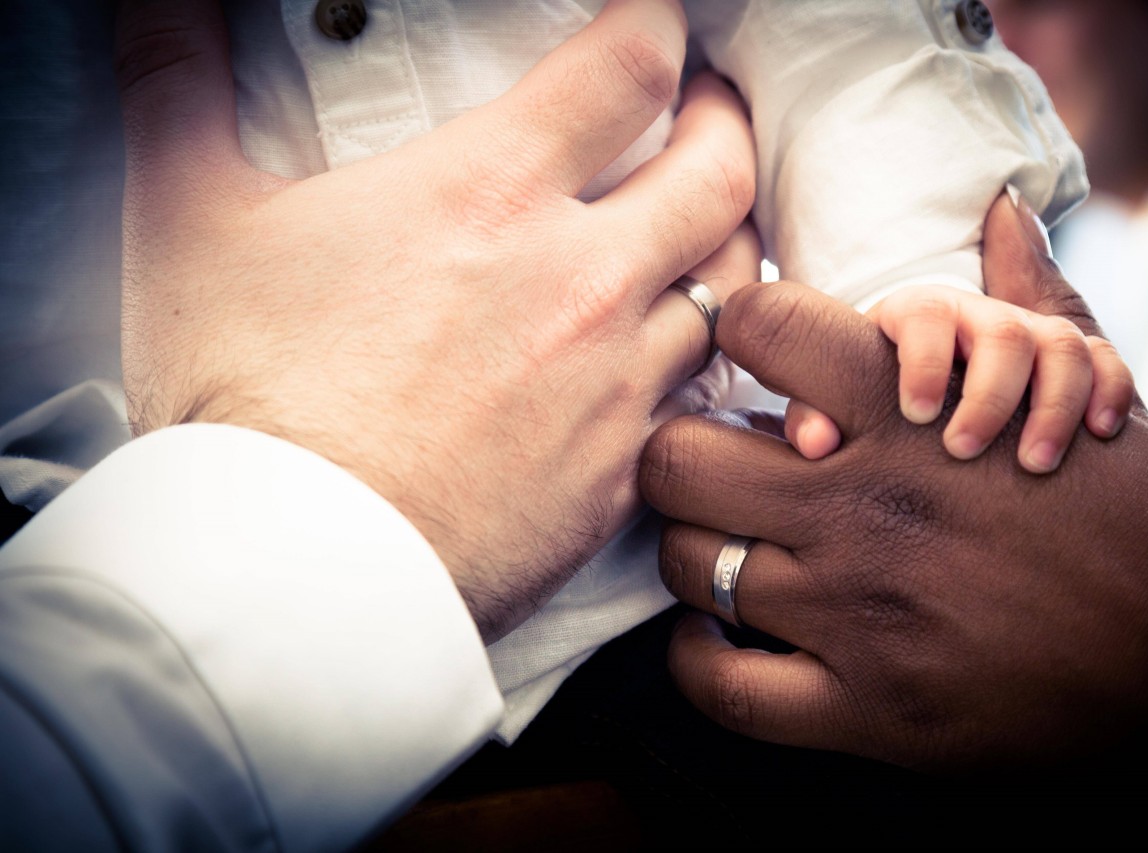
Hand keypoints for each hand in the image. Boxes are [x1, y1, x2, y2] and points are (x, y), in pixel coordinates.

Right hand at [115, 0, 756, 640]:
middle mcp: (579, 279)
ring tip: (703, 232)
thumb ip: (180, 86)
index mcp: (490, 194)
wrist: (291, 569)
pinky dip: (698, 366)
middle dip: (725, 123)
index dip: (657, 26)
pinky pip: (699, 401)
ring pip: (731, 288)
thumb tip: (150, 6)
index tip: (655, 25)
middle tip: (707, 114)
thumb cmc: (245, 404)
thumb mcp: (191, 220)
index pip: (628, 68)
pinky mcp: (619, 474)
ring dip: (727, 243)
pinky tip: (669, 364)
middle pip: (719, 170)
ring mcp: (613, 382)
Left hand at [640, 199, 1147, 769]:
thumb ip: (1022, 294)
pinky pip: (722, 686)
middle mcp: (868, 505)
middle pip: (678, 459)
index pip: (759, 327)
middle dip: (679, 458)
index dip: (732, 336)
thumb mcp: (1085, 382)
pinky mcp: (868, 710)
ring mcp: (859, 613)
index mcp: (910, 413)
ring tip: (717, 549)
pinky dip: (701, 663)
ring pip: (688, 566)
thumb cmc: (1132, 507)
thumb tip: (1003, 204)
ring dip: (691, 555)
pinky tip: (723, 639)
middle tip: (705, 470)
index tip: (738, 364)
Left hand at [782, 194, 1133, 471]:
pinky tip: (1098, 436)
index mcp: (918, 320)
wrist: (949, 444)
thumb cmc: (880, 422)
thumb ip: (825, 414)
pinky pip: (1109, 363)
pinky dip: (1108, 393)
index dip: (922, 360)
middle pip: (1001, 332)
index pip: (925, 317)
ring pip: (1061, 345)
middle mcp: (979, 322)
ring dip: (1052, 404)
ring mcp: (1033, 342)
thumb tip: (815, 442)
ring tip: (1033, 464)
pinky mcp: (1081, 369)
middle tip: (962, 450)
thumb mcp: (852, 411)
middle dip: (989, 394)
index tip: (914, 415)